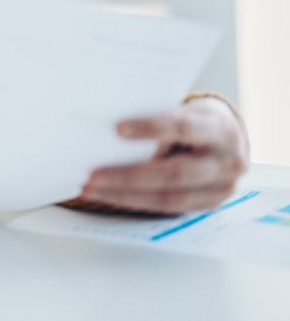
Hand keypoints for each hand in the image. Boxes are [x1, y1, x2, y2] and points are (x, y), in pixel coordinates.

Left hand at [81, 97, 249, 213]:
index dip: (152, 128)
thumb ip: (159, 122)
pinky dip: (135, 201)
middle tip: (93, 175)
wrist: (228, 139)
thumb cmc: (194, 120)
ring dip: (124, 195)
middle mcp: (226, 163)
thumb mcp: (185, 112)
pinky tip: (110, 196)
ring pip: (168, 198)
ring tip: (91, 189)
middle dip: (129, 176)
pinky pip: (167, 208)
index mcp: (220, 131)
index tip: (117, 129)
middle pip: (174, 173)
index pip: (185, 128)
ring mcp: (221, 189)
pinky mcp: (209, 204)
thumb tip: (110, 134)